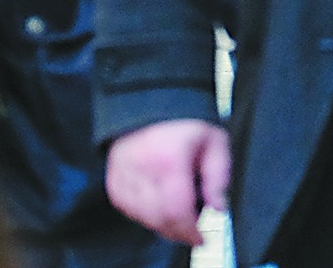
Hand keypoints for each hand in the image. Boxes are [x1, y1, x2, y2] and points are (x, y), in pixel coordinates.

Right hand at [105, 119, 231, 244]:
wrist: (152, 95)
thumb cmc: (184, 117)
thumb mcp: (214, 141)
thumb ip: (218, 177)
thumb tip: (218, 207)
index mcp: (169, 159)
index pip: (177, 210)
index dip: (190, 231)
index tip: (201, 237)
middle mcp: (142, 167)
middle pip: (158, 218)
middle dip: (178, 232)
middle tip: (191, 231)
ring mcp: (123, 171)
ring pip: (141, 216)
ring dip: (160, 223)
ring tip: (175, 214)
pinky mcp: (114, 174)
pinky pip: (125, 207)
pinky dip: (141, 213)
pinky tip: (155, 205)